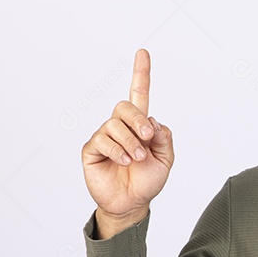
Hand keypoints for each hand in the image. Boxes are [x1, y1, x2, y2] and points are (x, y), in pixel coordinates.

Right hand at [81, 49, 173, 224]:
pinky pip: (102, 140)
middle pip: (125, 106)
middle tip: (148, 139)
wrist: (132, 204)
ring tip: (135, 159)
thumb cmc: (147, 181)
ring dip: (130, 142)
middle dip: (138, 120)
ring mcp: (104, 137)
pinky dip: (116, 150)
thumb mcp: (165, 159)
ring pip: (114, 124)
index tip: (143, 52)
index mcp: (140, 125)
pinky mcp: (91, 149)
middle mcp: (121, 126)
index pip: (140, 94)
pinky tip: (124, 162)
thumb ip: (164, 138)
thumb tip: (152, 120)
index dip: (141, 73)